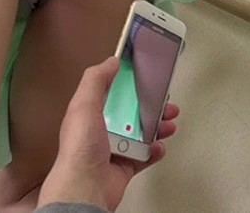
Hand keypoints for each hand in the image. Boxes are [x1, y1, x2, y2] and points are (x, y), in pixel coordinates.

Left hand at [37, 57, 179, 211]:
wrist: (87, 188)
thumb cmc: (81, 149)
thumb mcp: (84, 105)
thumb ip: (96, 80)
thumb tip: (111, 61)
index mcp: (90, 114)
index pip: (111, 92)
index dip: (129, 83)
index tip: (145, 76)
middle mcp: (102, 130)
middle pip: (132, 112)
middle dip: (151, 106)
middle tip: (165, 102)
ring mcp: (115, 149)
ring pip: (142, 132)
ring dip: (158, 127)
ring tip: (168, 124)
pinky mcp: (126, 166)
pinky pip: (146, 155)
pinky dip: (155, 150)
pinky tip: (159, 146)